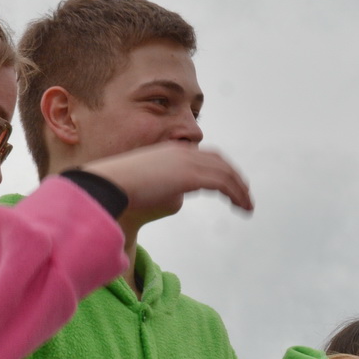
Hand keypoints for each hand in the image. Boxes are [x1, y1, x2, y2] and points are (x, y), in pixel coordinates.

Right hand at [82, 142, 252, 226]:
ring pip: (225, 173)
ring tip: (248, 206)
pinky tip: (242, 207)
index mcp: (172, 152)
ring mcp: (187, 162)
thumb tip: (179, 199)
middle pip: (220, 162)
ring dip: (240, 190)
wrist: (111, 186)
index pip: (205, 157)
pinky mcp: (190, 175)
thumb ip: (168, 191)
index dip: (221, 169)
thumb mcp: (150, 189)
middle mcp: (183, 153)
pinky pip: (223, 183)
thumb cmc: (123, 192)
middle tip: (245, 194)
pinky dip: (236, 194)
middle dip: (235, 177)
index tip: (229, 184)